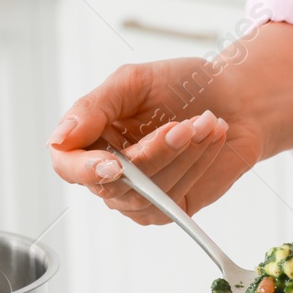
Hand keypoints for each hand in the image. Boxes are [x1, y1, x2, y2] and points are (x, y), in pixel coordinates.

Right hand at [48, 23, 292, 225]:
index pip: (67, 166)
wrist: (233, 99)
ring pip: (148, 194)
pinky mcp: (170, 209)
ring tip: (206, 122)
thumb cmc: (181, 87)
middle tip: (185, 125)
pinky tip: (211, 137)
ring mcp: (138, 197)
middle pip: (116, 183)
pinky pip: (173, 200)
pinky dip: (196, 166)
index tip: (114, 163)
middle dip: (155, 152)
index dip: (85, 169)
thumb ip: (94, 107)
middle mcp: (109, 174)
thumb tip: (59, 139)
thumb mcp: (133, 83)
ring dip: (182, 155)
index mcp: (90, 141)